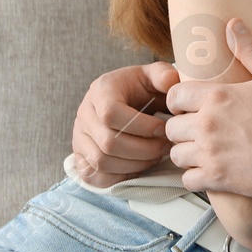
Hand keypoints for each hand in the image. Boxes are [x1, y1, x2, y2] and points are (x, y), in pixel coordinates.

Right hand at [70, 61, 180, 186]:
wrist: (124, 100)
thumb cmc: (140, 89)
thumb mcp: (153, 75)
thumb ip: (165, 75)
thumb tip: (172, 83)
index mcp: (100, 91)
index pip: (111, 113)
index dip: (141, 126)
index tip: (163, 128)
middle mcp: (84, 114)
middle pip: (108, 142)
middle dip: (143, 150)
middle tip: (165, 147)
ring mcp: (79, 137)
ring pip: (101, 161)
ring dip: (134, 164)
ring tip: (155, 157)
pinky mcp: (80, 156)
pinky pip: (93, 175)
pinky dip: (118, 177)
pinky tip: (139, 167)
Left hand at [166, 20, 251, 198]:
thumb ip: (250, 49)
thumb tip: (232, 24)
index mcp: (217, 96)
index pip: (174, 95)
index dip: (179, 101)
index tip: (191, 107)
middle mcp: (207, 124)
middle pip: (171, 127)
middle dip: (182, 129)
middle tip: (198, 131)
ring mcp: (211, 153)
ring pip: (176, 155)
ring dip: (187, 153)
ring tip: (204, 152)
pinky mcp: (218, 178)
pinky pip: (188, 180)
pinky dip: (196, 177)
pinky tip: (212, 171)